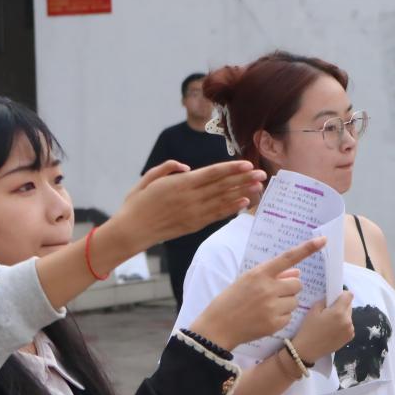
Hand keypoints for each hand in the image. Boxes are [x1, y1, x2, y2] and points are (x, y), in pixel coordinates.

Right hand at [109, 160, 265, 251]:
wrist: (131, 230)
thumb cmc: (136, 204)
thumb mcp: (147, 179)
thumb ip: (167, 168)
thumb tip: (187, 167)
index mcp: (180, 184)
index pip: (212, 173)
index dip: (232, 168)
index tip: (248, 164)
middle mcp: (190, 198)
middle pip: (222, 186)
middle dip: (244, 179)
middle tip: (263, 174)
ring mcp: (193, 213)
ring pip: (223, 200)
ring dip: (242, 192)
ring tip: (258, 187)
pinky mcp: (193, 225)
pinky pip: (216, 215)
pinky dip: (230, 209)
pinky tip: (243, 203)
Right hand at [188, 237, 326, 350]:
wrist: (217, 327)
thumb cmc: (229, 301)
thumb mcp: (245, 282)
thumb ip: (272, 275)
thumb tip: (297, 271)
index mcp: (259, 274)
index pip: (287, 258)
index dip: (307, 249)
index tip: (322, 240)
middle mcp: (268, 289)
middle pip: (297, 283)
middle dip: (289, 288)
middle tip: (274, 294)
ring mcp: (272, 307)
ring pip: (295, 300)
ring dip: (286, 303)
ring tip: (266, 308)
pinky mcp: (275, 323)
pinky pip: (289, 316)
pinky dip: (281, 317)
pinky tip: (265, 318)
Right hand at [290, 292, 354, 362]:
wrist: (307, 350)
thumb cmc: (308, 329)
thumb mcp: (312, 311)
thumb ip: (324, 301)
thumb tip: (330, 298)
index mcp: (338, 312)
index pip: (349, 295)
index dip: (342, 294)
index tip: (334, 298)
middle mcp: (348, 320)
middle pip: (349, 306)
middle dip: (341, 306)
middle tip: (328, 312)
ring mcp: (350, 329)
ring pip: (349, 316)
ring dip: (342, 316)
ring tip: (329, 323)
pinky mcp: (350, 337)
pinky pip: (348, 326)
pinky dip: (343, 325)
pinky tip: (332, 331)